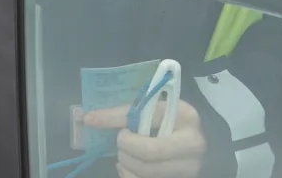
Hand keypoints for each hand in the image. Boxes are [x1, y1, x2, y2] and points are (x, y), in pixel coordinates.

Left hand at [84, 100, 205, 177]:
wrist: (192, 140)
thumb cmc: (167, 120)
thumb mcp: (151, 110)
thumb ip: (121, 114)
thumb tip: (87, 118)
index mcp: (186, 117)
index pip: (148, 122)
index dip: (122, 127)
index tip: (108, 128)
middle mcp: (193, 145)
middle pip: (148, 154)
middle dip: (125, 149)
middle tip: (121, 143)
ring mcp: (190, 168)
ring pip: (147, 173)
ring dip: (126, 164)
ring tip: (125, 156)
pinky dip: (130, 176)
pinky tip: (129, 169)